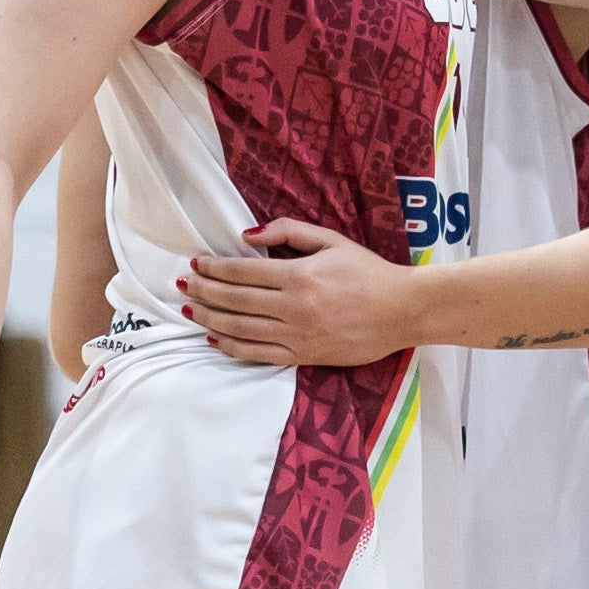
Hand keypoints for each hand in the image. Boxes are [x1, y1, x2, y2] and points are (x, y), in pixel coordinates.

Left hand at [182, 220, 425, 369]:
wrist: (403, 310)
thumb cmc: (369, 272)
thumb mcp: (334, 241)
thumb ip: (291, 233)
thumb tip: (249, 235)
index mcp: (300, 275)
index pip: (243, 272)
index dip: (214, 267)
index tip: (197, 263)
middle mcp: (294, 307)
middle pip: (234, 300)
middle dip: (204, 291)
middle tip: (185, 284)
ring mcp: (297, 334)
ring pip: (240, 329)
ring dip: (210, 319)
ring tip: (190, 310)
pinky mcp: (304, 355)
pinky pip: (258, 353)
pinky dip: (232, 347)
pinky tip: (215, 339)